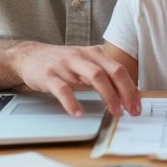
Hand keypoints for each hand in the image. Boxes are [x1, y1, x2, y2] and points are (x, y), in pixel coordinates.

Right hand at [10, 43, 140, 118]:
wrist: (29, 56)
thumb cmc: (61, 63)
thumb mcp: (84, 63)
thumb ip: (102, 74)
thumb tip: (125, 94)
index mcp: (93, 53)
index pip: (118, 69)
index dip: (131, 88)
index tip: (137, 105)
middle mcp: (82, 56)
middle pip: (110, 71)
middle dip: (124, 92)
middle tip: (130, 111)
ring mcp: (66, 65)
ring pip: (93, 77)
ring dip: (107, 96)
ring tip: (114, 112)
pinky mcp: (49, 75)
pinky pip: (63, 89)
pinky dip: (72, 102)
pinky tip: (78, 113)